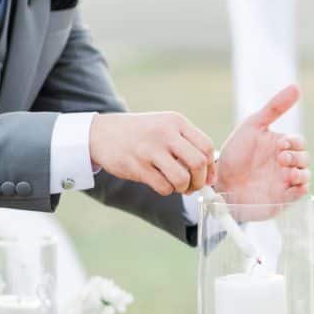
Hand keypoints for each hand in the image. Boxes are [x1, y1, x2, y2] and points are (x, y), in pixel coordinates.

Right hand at [89, 112, 214, 195]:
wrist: (102, 133)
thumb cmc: (142, 134)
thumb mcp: (166, 127)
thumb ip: (189, 145)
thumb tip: (211, 176)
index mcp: (176, 122)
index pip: (206, 146)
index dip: (211, 167)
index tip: (207, 177)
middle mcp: (164, 133)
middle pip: (198, 163)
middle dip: (200, 181)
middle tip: (194, 186)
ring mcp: (149, 149)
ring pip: (182, 179)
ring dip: (184, 189)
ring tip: (178, 187)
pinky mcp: (137, 166)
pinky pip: (164, 187)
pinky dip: (167, 191)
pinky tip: (162, 184)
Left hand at [216, 86, 310, 203]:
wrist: (219, 182)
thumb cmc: (235, 153)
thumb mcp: (252, 125)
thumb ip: (274, 107)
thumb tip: (296, 87)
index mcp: (281, 146)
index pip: (299, 142)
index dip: (294, 142)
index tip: (281, 144)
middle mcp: (285, 164)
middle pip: (305, 159)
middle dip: (297, 158)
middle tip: (280, 158)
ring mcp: (285, 182)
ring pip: (305, 176)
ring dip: (301, 173)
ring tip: (287, 173)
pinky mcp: (282, 199)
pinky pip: (299, 194)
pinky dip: (301, 189)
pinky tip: (293, 186)